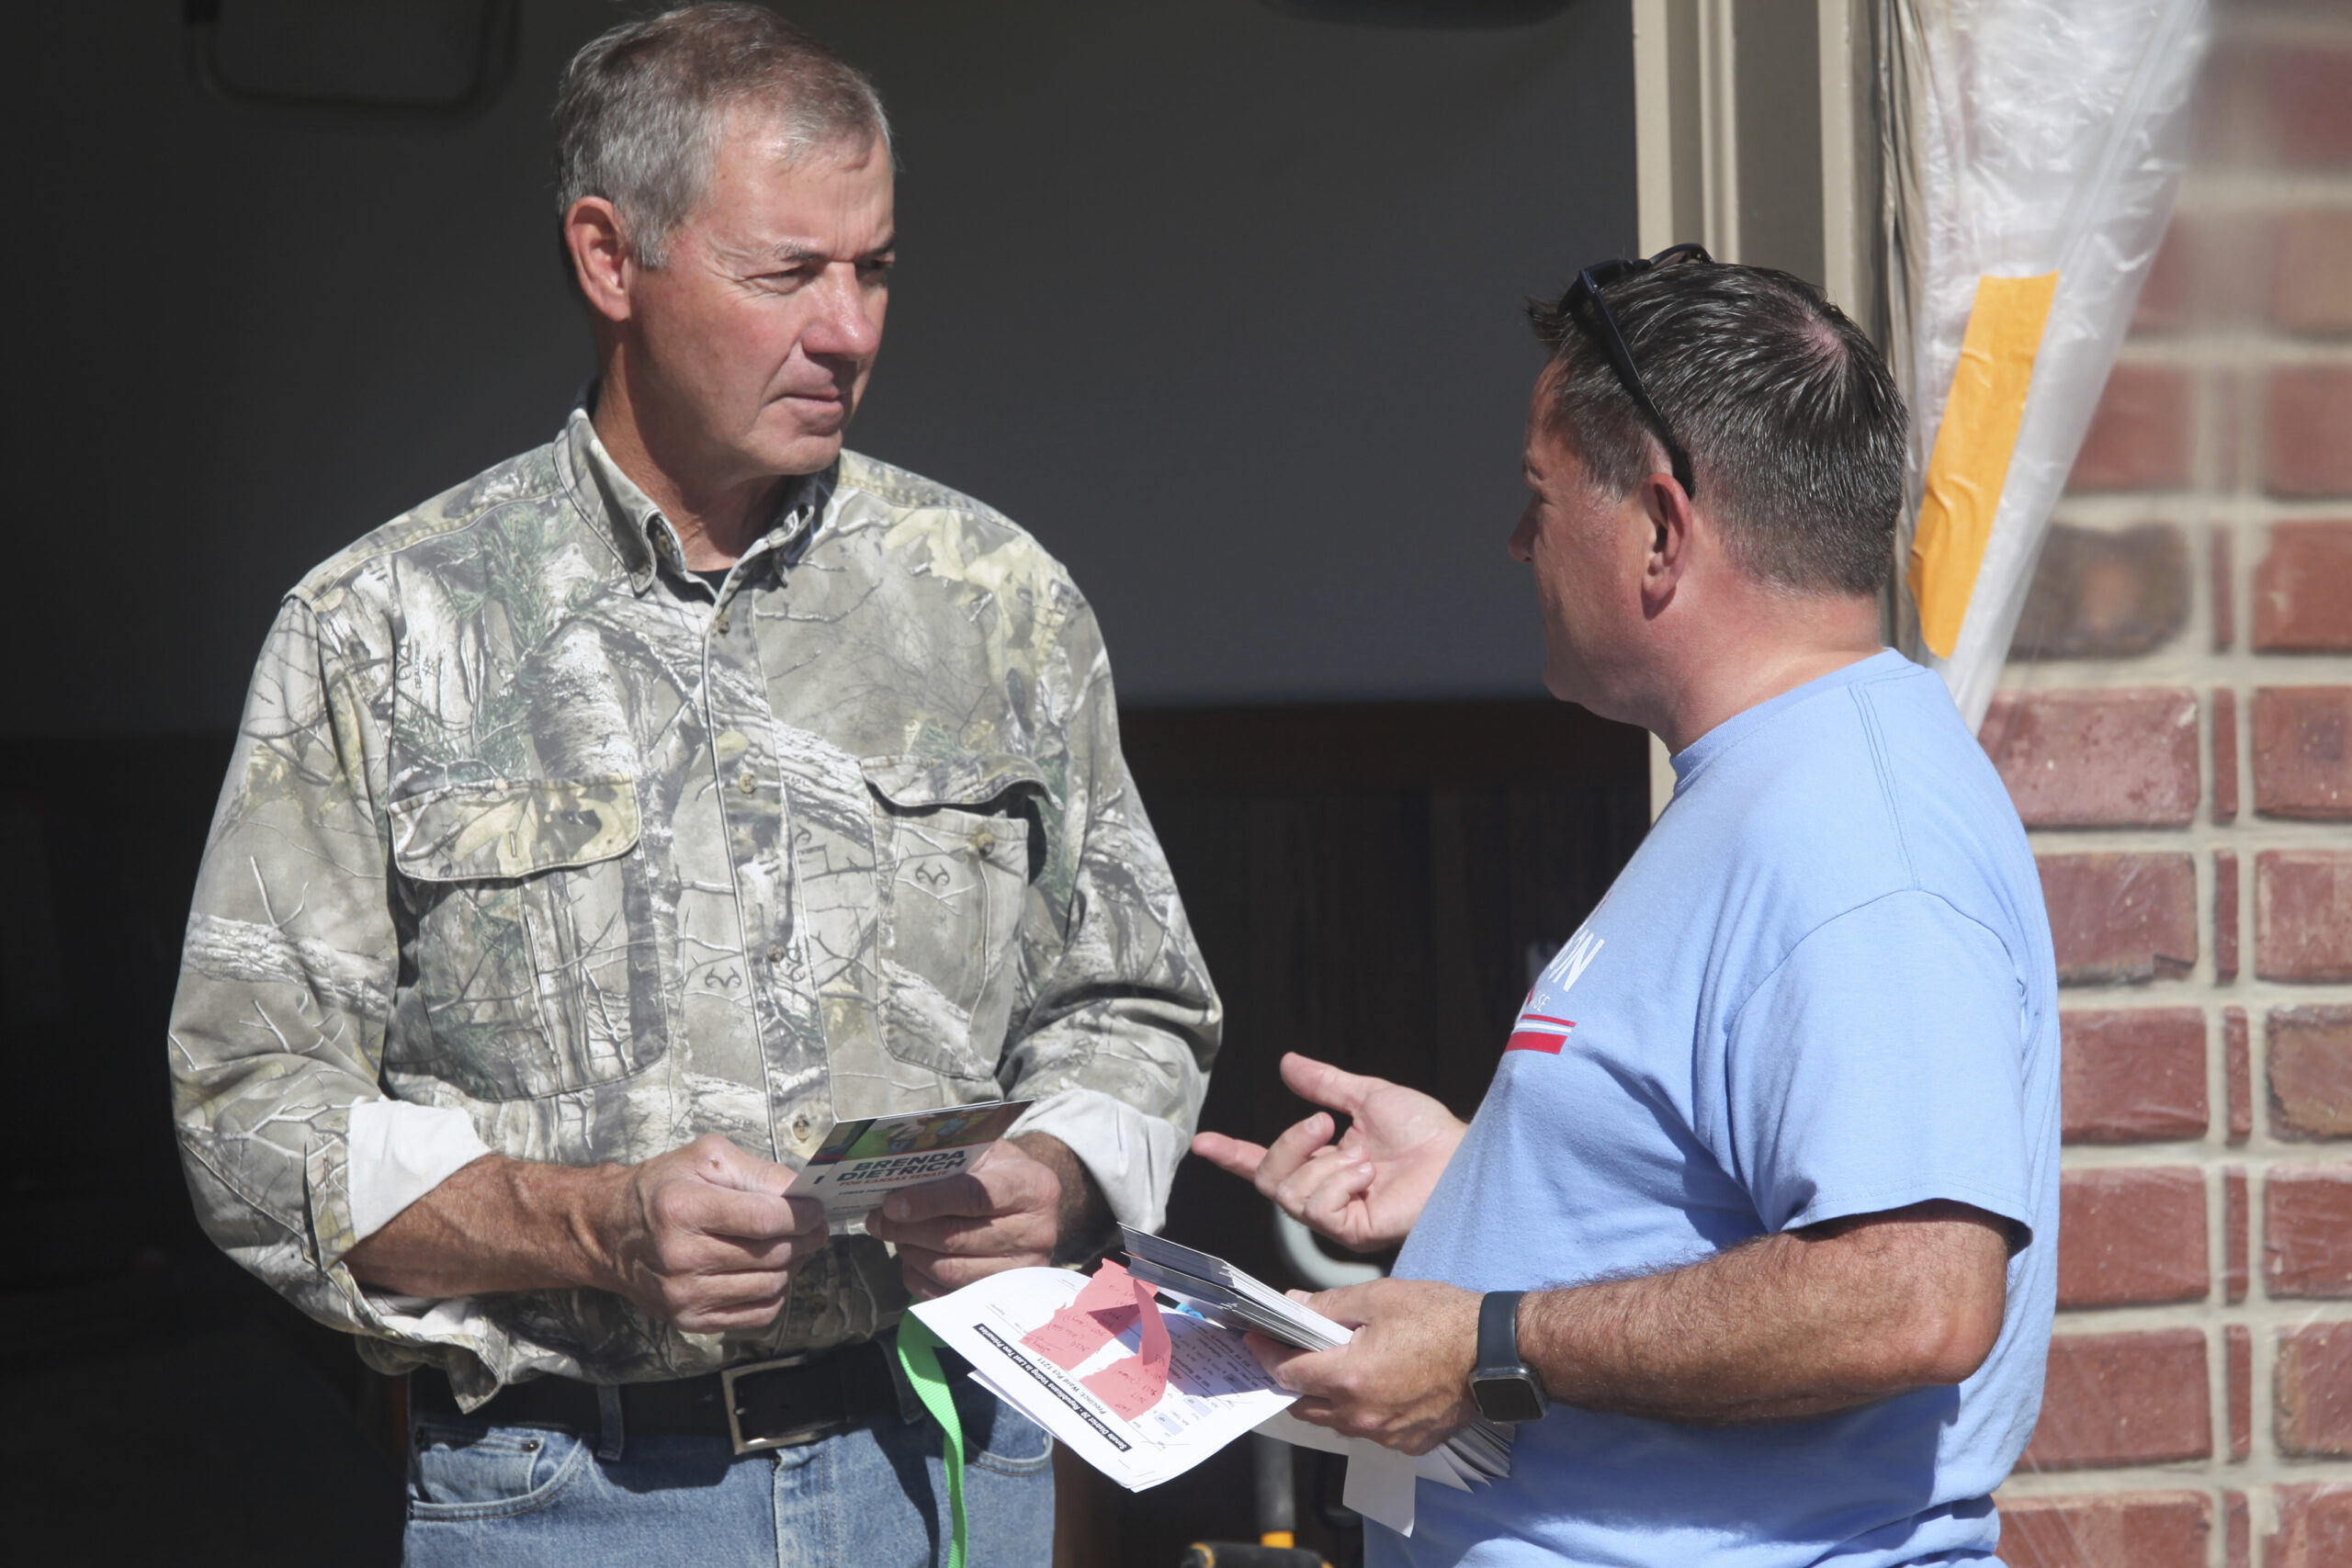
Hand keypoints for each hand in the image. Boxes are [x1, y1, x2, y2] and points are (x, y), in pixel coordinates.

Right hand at [596, 1134, 827, 1332]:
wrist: (609, 1232)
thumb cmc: (660, 1188)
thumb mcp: (703, 1157)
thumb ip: (755, 1171)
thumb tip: (801, 1191)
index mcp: (684, 1209)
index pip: (765, 1219)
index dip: (803, 1214)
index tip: (817, 1208)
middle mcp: (682, 1257)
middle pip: (772, 1254)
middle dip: (805, 1237)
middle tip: (814, 1225)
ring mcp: (684, 1295)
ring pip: (770, 1285)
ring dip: (794, 1264)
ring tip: (793, 1244)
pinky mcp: (689, 1319)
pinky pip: (757, 1313)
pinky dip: (776, 1292)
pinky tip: (772, 1271)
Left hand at [864, 1134, 1064, 1299]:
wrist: (1031, 1208)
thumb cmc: (1000, 1174)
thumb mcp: (986, 1153)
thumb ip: (950, 1159)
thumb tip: (896, 1172)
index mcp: (1035, 1188)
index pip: (977, 1196)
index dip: (930, 1201)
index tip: (893, 1204)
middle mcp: (1037, 1232)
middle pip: (958, 1238)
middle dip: (909, 1229)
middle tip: (879, 1219)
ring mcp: (1022, 1271)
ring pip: (949, 1270)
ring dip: (911, 1252)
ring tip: (895, 1235)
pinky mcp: (1003, 1297)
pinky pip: (947, 1295)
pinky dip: (919, 1277)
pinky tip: (911, 1256)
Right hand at [1192, 1053, 1466, 1251]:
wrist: (1455, 1153)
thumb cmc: (1425, 1131)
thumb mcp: (1367, 1096)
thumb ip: (1324, 1083)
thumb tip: (1288, 1063)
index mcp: (1324, 1162)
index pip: (1266, 1162)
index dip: (1232, 1154)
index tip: (1202, 1142)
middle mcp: (1324, 1190)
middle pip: (1269, 1178)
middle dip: (1289, 1143)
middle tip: (1326, 1123)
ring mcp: (1335, 1214)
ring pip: (1289, 1192)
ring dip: (1325, 1164)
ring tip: (1363, 1157)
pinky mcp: (1350, 1230)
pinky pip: (1316, 1207)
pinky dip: (1338, 1182)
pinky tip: (1366, 1176)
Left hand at [1249, 1278, 1482, 1454]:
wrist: (1496, 1352)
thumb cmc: (1443, 1320)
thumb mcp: (1378, 1297)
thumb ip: (1328, 1306)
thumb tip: (1293, 1306)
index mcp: (1348, 1377)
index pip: (1286, 1373)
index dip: (1267, 1353)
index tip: (1258, 1339)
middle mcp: (1361, 1415)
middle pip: (1304, 1404)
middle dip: (1292, 1379)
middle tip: (1293, 1352)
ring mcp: (1386, 1435)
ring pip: (1336, 1422)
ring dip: (1327, 1398)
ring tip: (1335, 1366)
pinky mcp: (1409, 1443)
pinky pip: (1370, 1432)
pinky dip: (1362, 1412)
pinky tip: (1374, 1385)